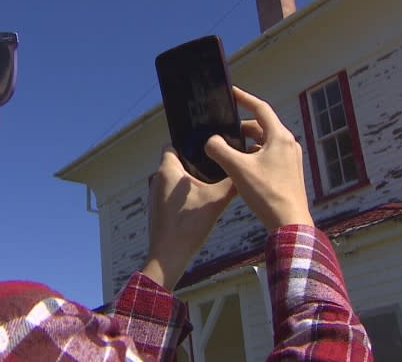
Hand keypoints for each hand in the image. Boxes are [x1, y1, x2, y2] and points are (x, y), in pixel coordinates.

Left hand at [142, 147, 235, 290]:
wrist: (169, 256)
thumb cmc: (188, 226)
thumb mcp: (216, 200)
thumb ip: (232, 183)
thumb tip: (245, 172)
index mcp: (167, 171)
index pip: (173, 145)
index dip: (190, 143)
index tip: (208, 149)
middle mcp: (157, 180)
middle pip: (177, 162)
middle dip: (196, 163)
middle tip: (216, 166)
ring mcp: (156, 196)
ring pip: (176, 180)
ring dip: (191, 181)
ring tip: (212, 184)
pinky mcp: (158, 210)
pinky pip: (173, 195)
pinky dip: (186, 195)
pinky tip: (202, 203)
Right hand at [205, 87, 312, 231]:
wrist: (289, 222)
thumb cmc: (267, 194)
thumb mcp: (237, 169)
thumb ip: (220, 150)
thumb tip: (211, 141)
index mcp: (280, 137)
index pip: (260, 109)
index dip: (244, 98)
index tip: (232, 92)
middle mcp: (288, 144)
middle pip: (262, 126)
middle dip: (241, 127)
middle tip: (223, 131)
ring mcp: (290, 159)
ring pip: (264, 142)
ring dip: (247, 143)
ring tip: (229, 150)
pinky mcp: (289, 172)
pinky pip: (269, 155)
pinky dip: (254, 155)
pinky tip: (242, 167)